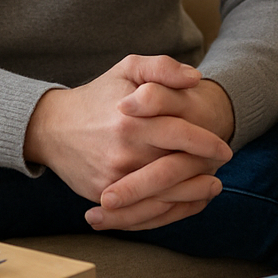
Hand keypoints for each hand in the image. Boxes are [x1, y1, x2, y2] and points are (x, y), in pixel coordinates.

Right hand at [22, 55, 231, 229]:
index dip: (206, 143)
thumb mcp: (128, 69)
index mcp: (131, 119)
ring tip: (212, 188)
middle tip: (222, 168)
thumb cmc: (98, 96)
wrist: (52, 128)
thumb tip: (195, 78)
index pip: (179, 133)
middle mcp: (122, 152)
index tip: (225, 148)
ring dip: (192, 194)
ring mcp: (112, 178)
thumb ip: (163, 67)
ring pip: (162, 196)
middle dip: (203, 171)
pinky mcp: (103, 196)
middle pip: (175, 169)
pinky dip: (168, 210)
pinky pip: (142, 211)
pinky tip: (185, 202)